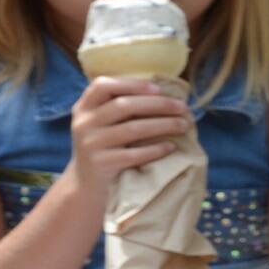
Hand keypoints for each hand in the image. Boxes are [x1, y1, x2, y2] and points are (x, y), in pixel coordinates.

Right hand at [65, 76, 192, 189]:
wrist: (87, 184)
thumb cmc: (105, 145)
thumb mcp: (104, 122)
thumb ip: (122, 106)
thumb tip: (166, 93)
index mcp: (85, 106)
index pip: (103, 85)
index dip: (132, 84)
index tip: (159, 89)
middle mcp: (84, 123)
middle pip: (124, 106)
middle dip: (158, 104)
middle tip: (183, 108)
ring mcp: (90, 144)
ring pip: (132, 129)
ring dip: (163, 125)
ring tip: (184, 125)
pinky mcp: (101, 164)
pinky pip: (133, 154)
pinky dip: (155, 149)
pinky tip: (171, 147)